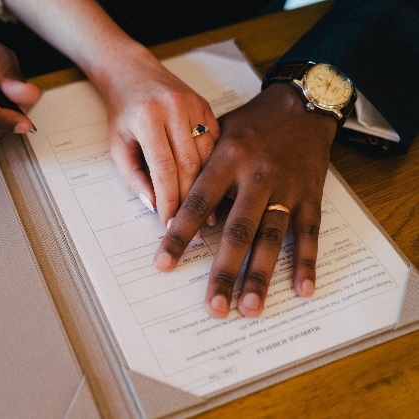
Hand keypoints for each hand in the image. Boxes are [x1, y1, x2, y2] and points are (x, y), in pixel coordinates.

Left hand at [97, 46, 219, 225]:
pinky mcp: (207, 105)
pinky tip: (216, 187)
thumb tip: (153, 204)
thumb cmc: (123, 112)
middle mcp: (175, 108)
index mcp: (149, 117)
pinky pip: (216, 142)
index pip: (163, 168)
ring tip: (209, 213)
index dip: (169, 200)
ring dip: (208, 187)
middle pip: (189, 164)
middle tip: (195, 227)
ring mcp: (194, 105)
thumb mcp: (118, 144)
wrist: (133, 73)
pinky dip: (215, 166)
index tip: (171, 223)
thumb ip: (133, 175)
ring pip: (207, 155)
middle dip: (191, 200)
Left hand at [153, 83, 337, 317]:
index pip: (197, 203)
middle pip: (237, 231)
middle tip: (213, 307)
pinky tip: (302, 290)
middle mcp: (257, 176)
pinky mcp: (311, 196)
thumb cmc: (250, 123)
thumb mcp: (217, 133)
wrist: (301, 104)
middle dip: (224, 272)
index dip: (179, 235)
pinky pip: (309, 233)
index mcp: (227, 158)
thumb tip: (175, 209)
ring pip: (272, 238)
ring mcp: (288, 188)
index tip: (163, 263)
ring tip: (249, 308)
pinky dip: (307, 262)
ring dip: (260, 276)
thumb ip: (198, 168)